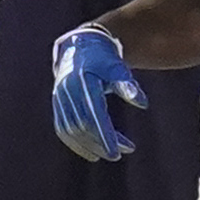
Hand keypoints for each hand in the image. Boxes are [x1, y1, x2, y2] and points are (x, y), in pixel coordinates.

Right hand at [49, 24, 144, 162]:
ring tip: (110, 153)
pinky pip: (62, 129)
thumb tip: (143, 104)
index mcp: (83, 81)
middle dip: (101, 143)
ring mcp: (59, 98)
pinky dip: (75, 143)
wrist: (79, 46)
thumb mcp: (118, 67)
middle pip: (83, 126)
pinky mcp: (57, 104)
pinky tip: (91, 152)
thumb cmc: (103, 58)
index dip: (105, 136)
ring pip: (72, 130)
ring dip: (90, 146)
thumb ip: (128, 85)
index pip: (93, 115)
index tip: (117, 152)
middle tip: (120, 153)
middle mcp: (67, 91)